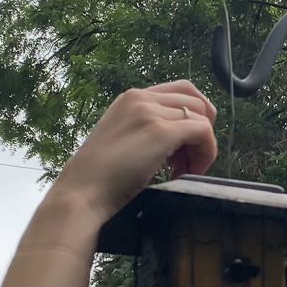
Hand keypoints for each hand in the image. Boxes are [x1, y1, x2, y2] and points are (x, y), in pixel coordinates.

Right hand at [49, 80, 218, 224]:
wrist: (81, 195)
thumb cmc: (99, 178)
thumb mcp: (124, 140)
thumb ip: (147, 129)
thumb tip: (182, 137)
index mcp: (131, 98)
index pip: (182, 91)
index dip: (194, 118)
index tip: (184, 148)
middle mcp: (141, 98)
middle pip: (197, 101)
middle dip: (200, 133)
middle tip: (184, 163)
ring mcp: (150, 113)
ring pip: (203, 117)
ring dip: (202, 146)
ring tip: (181, 170)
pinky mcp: (160, 132)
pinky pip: (204, 132)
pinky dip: (205, 154)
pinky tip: (185, 173)